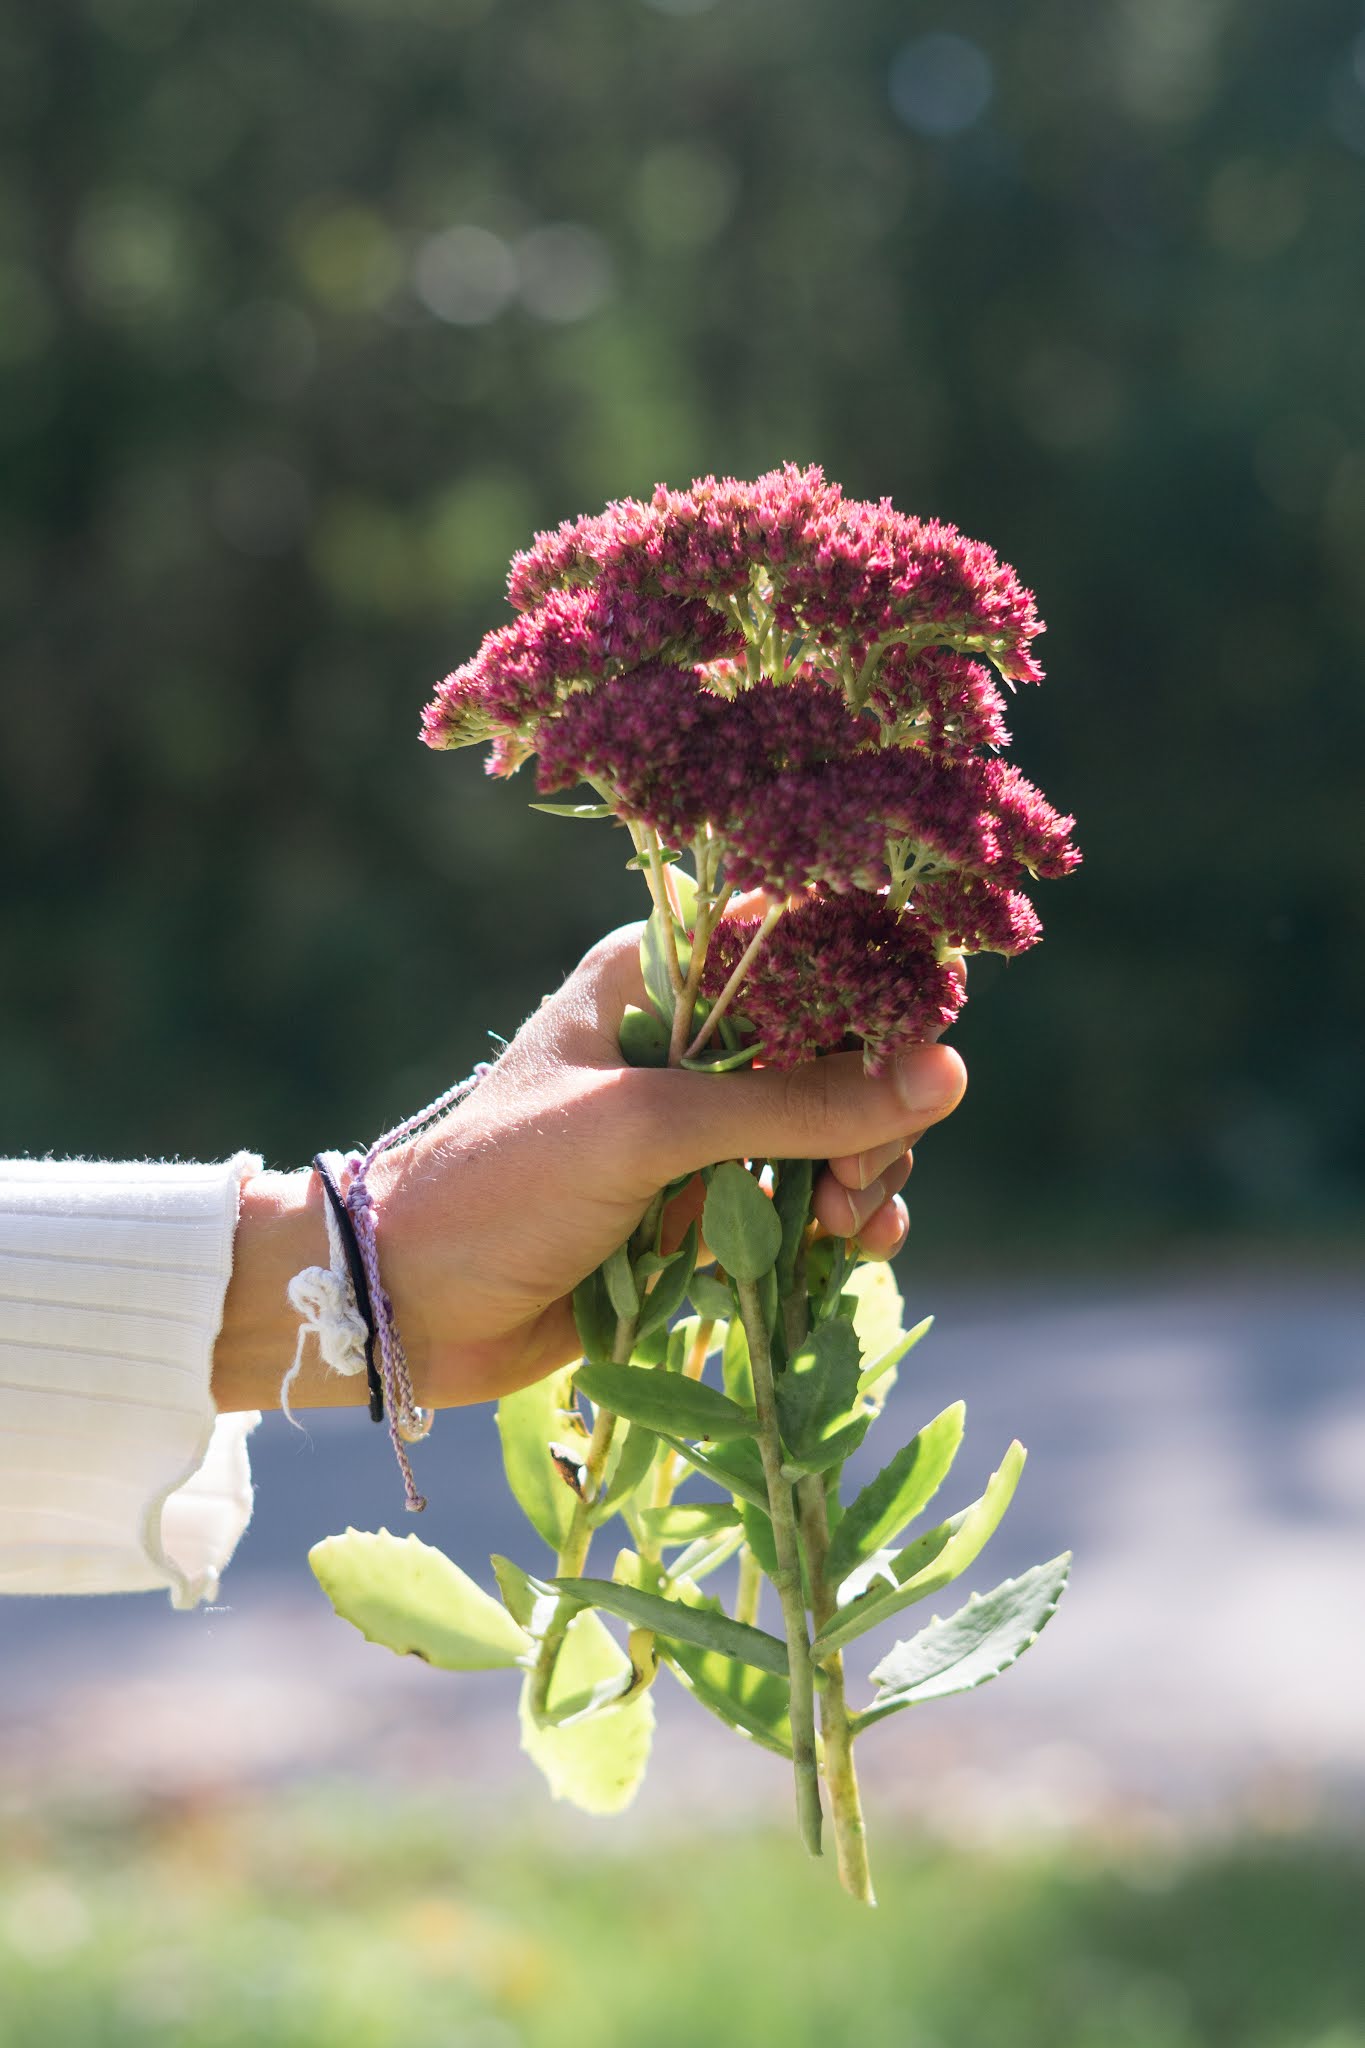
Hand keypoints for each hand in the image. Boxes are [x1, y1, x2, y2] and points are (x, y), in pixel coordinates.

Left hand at [213, 923, 965, 1412]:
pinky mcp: (707, 1204)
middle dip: (875, 1104)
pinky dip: (844, 1218)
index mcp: (659, 976)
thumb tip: (946, 1075)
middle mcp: (688, 1038)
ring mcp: (700, 1125)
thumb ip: (794, 1103)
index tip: (919, 1056)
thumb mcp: (648, 1131)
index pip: (803, 946)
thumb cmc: (504, 1188)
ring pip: (835, 1124)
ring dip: (866, 1167)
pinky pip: (808, 1195)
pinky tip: (855, 1246)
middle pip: (836, 1044)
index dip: (875, 993)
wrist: (410, 1308)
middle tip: (863, 1174)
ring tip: (849, 1222)